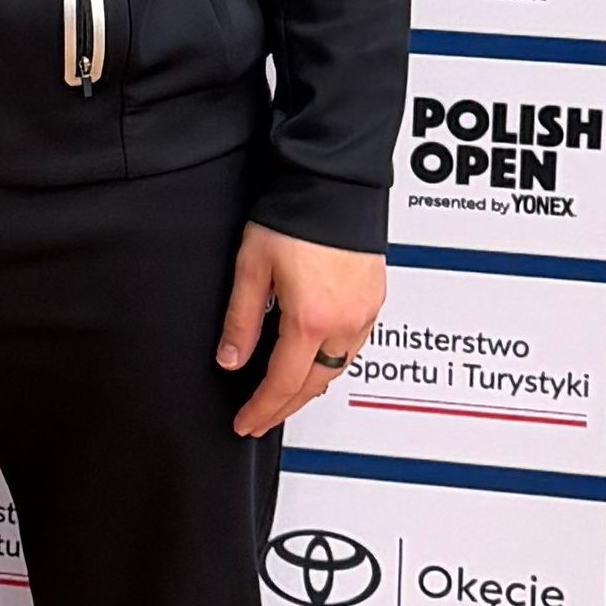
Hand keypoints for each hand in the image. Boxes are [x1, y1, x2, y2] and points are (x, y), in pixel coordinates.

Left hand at [217, 224, 383, 438]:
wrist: (334, 183)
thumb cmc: (295, 215)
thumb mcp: (252, 267)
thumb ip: (241, 319)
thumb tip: (230, 359)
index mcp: (312, 319)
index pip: (284, 384)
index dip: (263, 409)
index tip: (246, 422)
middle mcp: (345, 322)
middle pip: (315, 384)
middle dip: (285, 406)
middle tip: (261, 417)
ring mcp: (365, 312)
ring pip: (338, 369)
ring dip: (310, 386)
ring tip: (284, 394)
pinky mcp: (374, 299)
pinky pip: (353, 346)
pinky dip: (331, 361)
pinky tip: (315, 359)